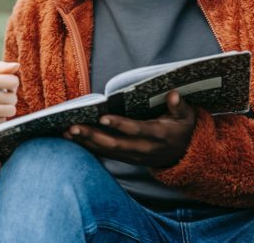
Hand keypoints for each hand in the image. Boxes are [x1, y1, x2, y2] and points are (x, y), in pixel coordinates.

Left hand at [64, 91, 196, 168]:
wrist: (184, 155)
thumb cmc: (182, 129)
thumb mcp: (187, 116)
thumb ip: (180, 105)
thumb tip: (173, 94)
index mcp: (158, 135)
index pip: (136, 130)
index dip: (120, 125)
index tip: (103, 116)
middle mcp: (144, 148)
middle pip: (115, 144)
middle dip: (93, 136)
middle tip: (73, 127)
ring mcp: (134, 156)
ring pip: (107, 151)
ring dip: (86, 142)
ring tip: (66, 132)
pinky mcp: (127, 158)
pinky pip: (106, 154)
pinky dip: (89, 147)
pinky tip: (73, 139)